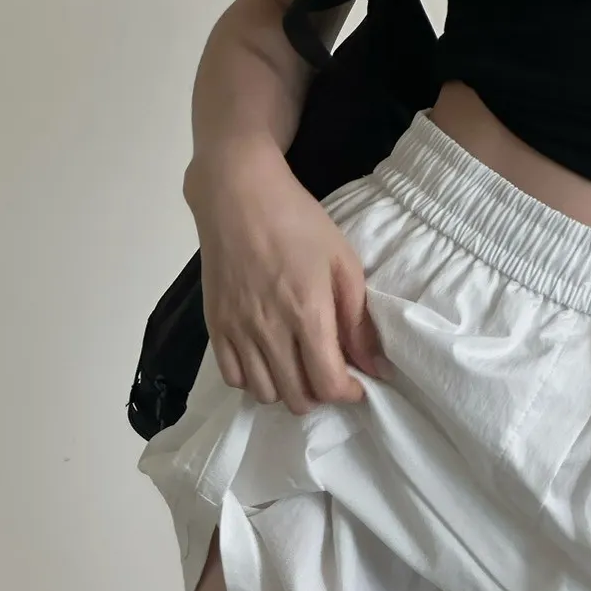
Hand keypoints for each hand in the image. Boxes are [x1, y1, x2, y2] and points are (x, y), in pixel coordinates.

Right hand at [187, 143, 388, 413]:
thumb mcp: (343, 263)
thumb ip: (358, 321)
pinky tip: (266, 360)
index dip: (346, 393)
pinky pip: (233, 378)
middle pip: (296, 398)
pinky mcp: (215, 326)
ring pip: (265, 394)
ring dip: (286, 390)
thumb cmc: (298, 222)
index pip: (327, 384)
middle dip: (319, 395)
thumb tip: (375, 367)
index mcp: (307, 314)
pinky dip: (253, 380)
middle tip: (326, 372)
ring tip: (296, 367)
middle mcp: (269, 330)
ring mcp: (238, 331)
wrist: (237, 193)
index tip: (355, 383)